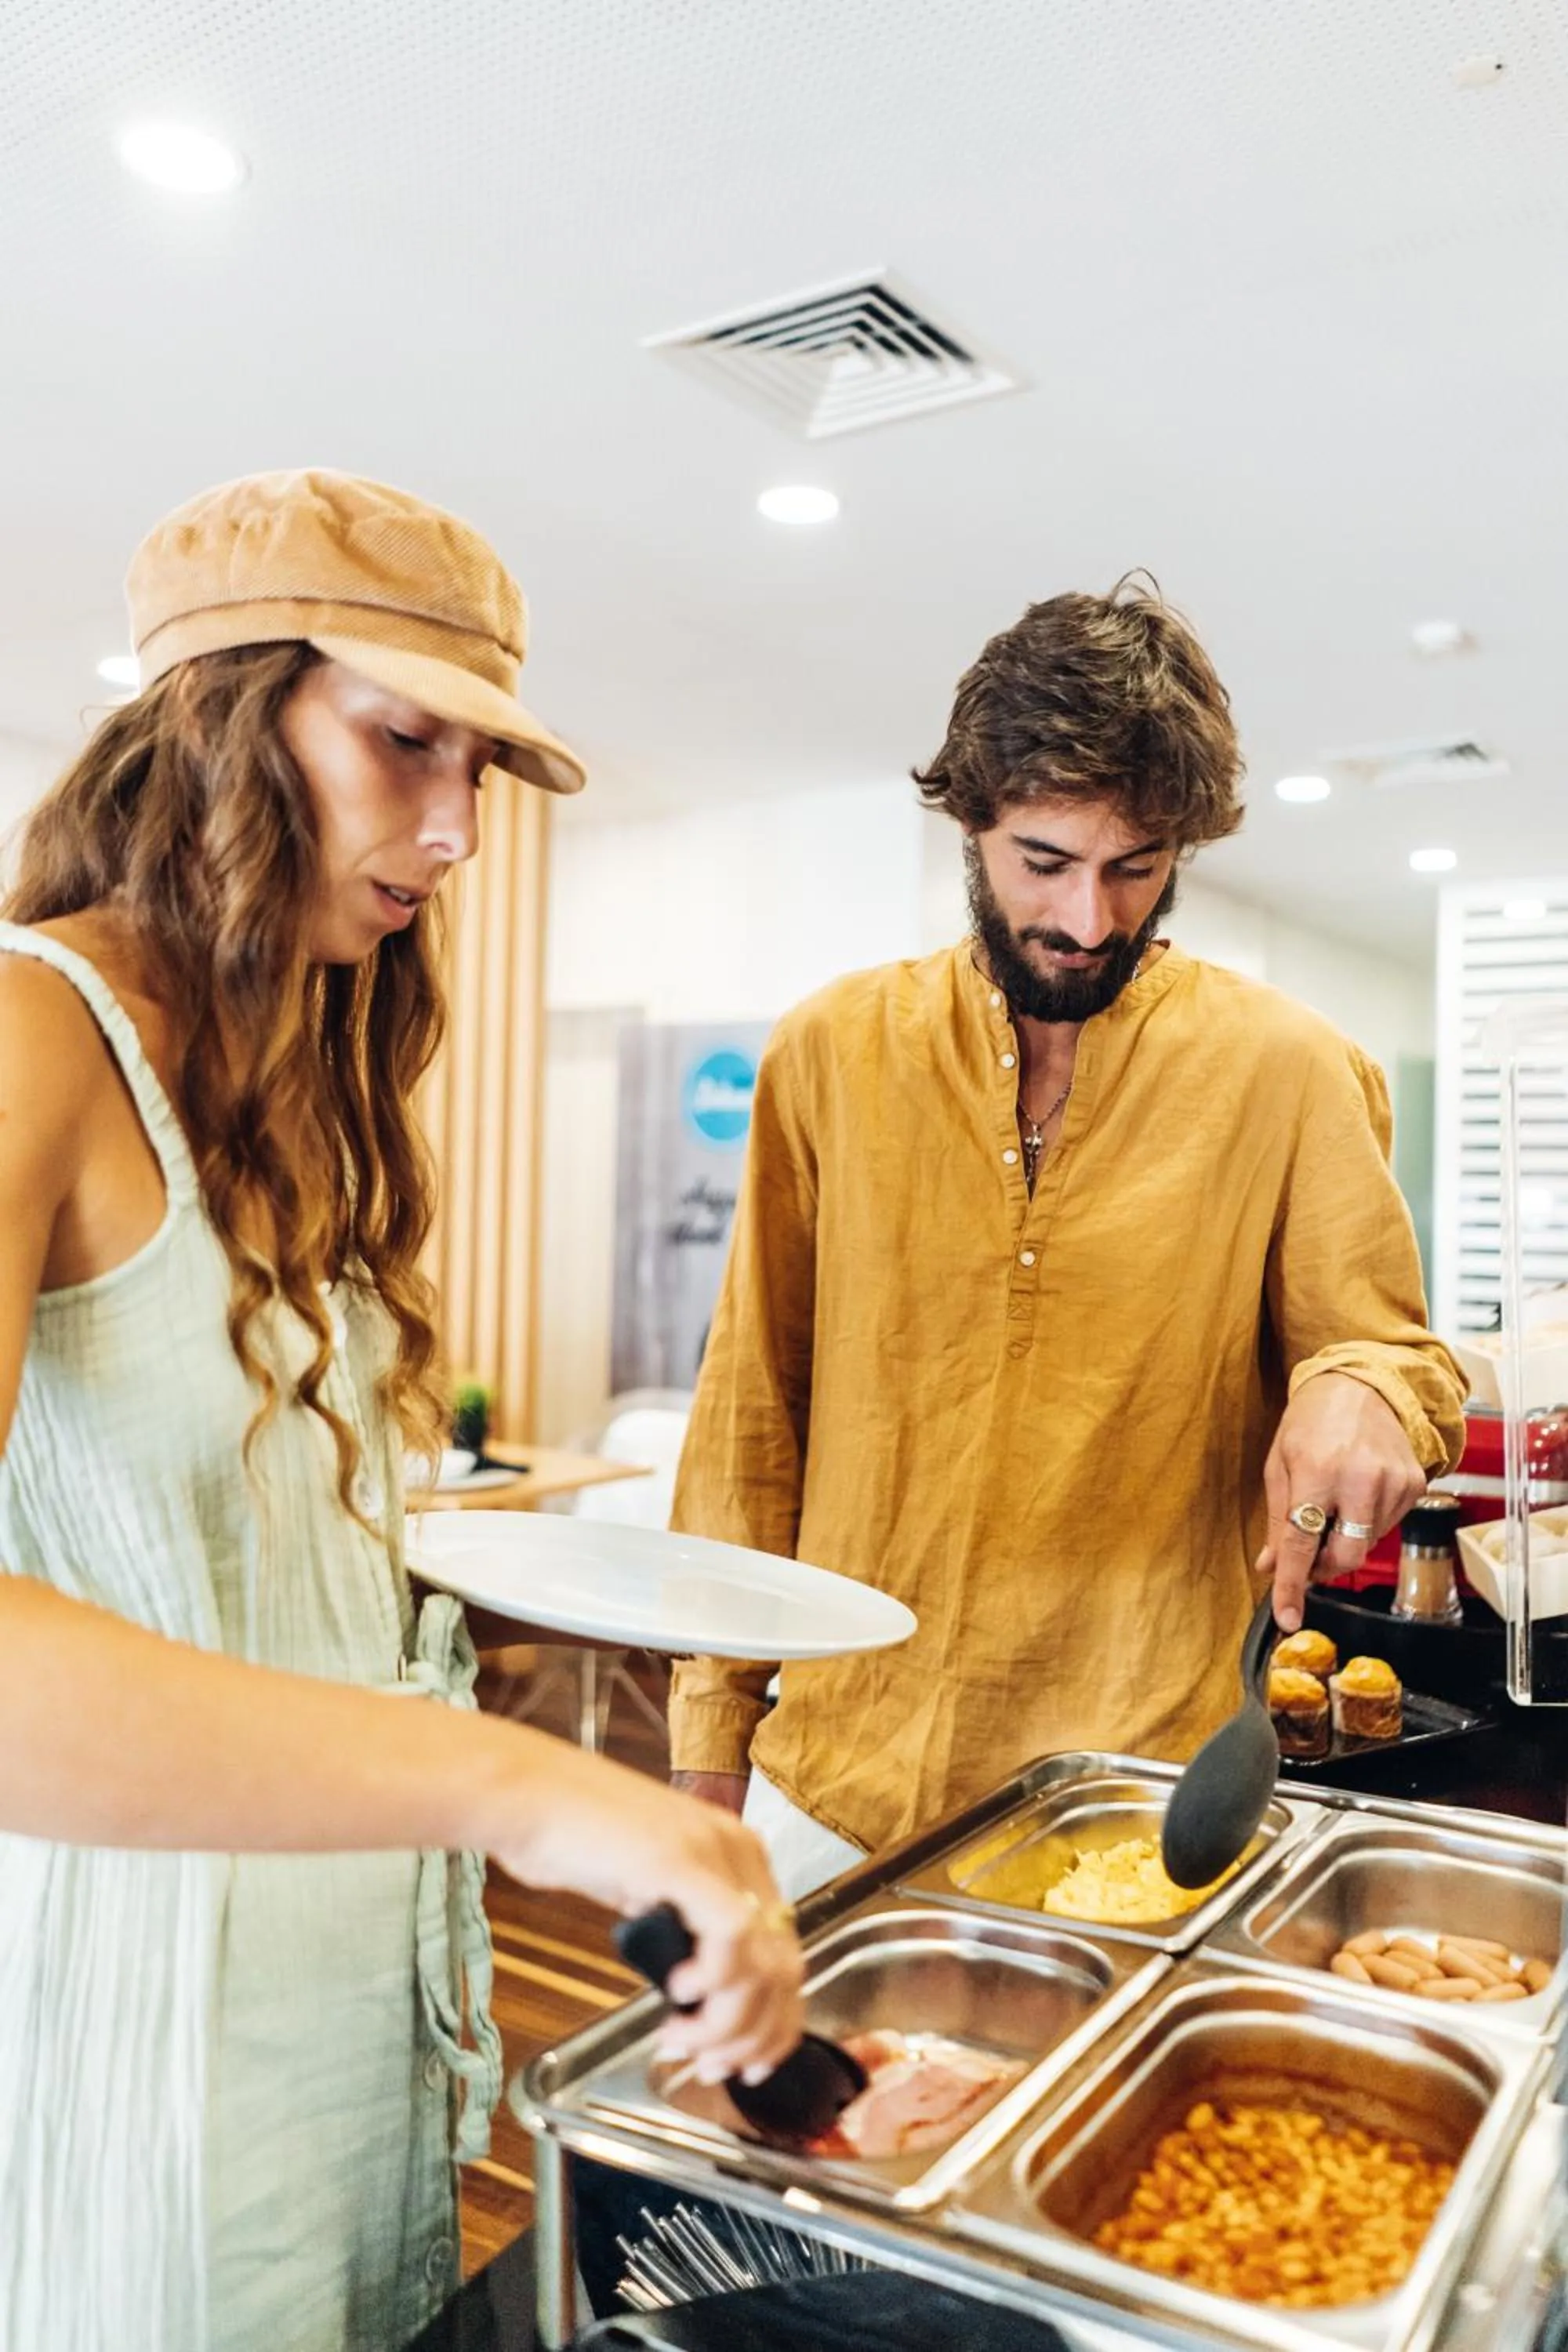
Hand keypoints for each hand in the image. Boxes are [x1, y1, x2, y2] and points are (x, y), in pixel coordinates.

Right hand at [492, 1748, 801, 2084]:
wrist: (529, 1794)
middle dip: (754, 2037)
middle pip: (786, 1970)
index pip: (786, 1955)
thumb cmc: (575, 1838)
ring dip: (726, 2025)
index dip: (773, 2022)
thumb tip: (704, 1992)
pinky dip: (715, 1981)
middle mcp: (740, 1851)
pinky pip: (732, 1938)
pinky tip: (678, 1992)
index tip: (744, 2062)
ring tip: (679, 2039)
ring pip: (763, 1966)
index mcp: (740, 1854)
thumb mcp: (650, 1885)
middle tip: (712, 2067)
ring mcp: (715, 1852)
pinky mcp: (683, 1861)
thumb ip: (685, 1924)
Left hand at [1258, 1374, 1426, 1633]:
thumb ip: (1276, 1519)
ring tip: (1335, 1503)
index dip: (1293, 1586)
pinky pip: (1388, 1526)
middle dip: (1323, 1568)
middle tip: (1310, 1555)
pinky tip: (1359, 1494)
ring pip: (1367, 1545)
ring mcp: (1394, 1483)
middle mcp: (1361, 1479)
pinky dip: (1367, 1523)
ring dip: (1344, 1540)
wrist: (1363, 1384)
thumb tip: (1271, 1567)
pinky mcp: (1415, 1485)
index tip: (1289, 1617)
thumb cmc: (1313, 1420)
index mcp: (1317, 1472)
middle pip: (1345, 1558)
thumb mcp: (1280, 1463)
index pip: (1302, 1544)